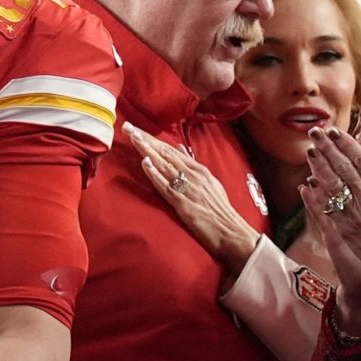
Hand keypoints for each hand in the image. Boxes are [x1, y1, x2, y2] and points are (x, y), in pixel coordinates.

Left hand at [123, 123, 260, 275]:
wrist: (233, 233)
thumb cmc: (221, 210)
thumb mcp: (210, 182)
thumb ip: (192, 165)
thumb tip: (179, 148)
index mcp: (199, 169)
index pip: (171, 150)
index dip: (152, 139)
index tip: (136, 129)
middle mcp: (193, 175)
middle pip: (164, 153)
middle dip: (145, 140)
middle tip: (128, 127)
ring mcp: (188, 188)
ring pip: (163, 165)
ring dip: (146, 150)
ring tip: (132, 137)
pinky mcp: (183, 204)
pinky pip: (166, 186)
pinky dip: (155, 173)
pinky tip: (145, 163)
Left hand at [303, 125, 360, 326]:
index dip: (346, 143)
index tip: (335, 131)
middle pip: (343, 167)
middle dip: (328, 147)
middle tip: (315, 132)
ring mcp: (353, 213)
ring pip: (332, 184)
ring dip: (319, 166)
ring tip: (309, 150)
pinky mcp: (343, 228)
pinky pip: (326, 208)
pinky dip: (315, 195)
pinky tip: (307, 183)